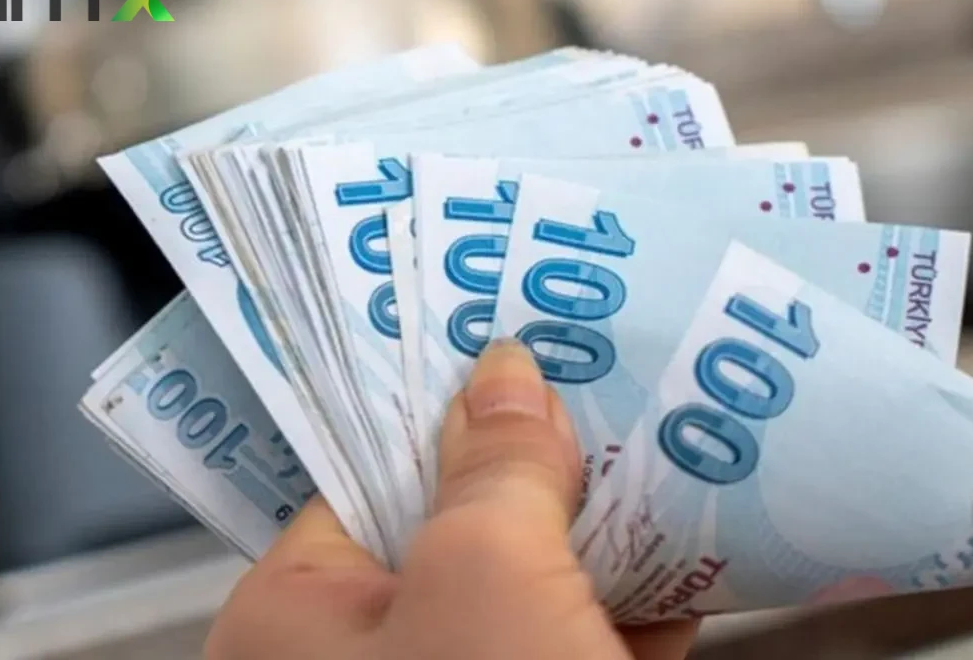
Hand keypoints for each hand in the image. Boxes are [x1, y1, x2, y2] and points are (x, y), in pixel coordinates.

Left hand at [206, 339, 697, 659]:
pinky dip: (613, 619)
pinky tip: (679, 578)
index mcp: (293, 617)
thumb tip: (500, 372)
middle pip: (446, 527)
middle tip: (604, 391)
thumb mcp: (490, 581)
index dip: (443, 407)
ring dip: (587, 541)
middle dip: (533, 470)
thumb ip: (494, 469)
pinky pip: (557, 649)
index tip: (515, 343)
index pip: (364, 473)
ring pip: (514, 592)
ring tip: (659, 462)